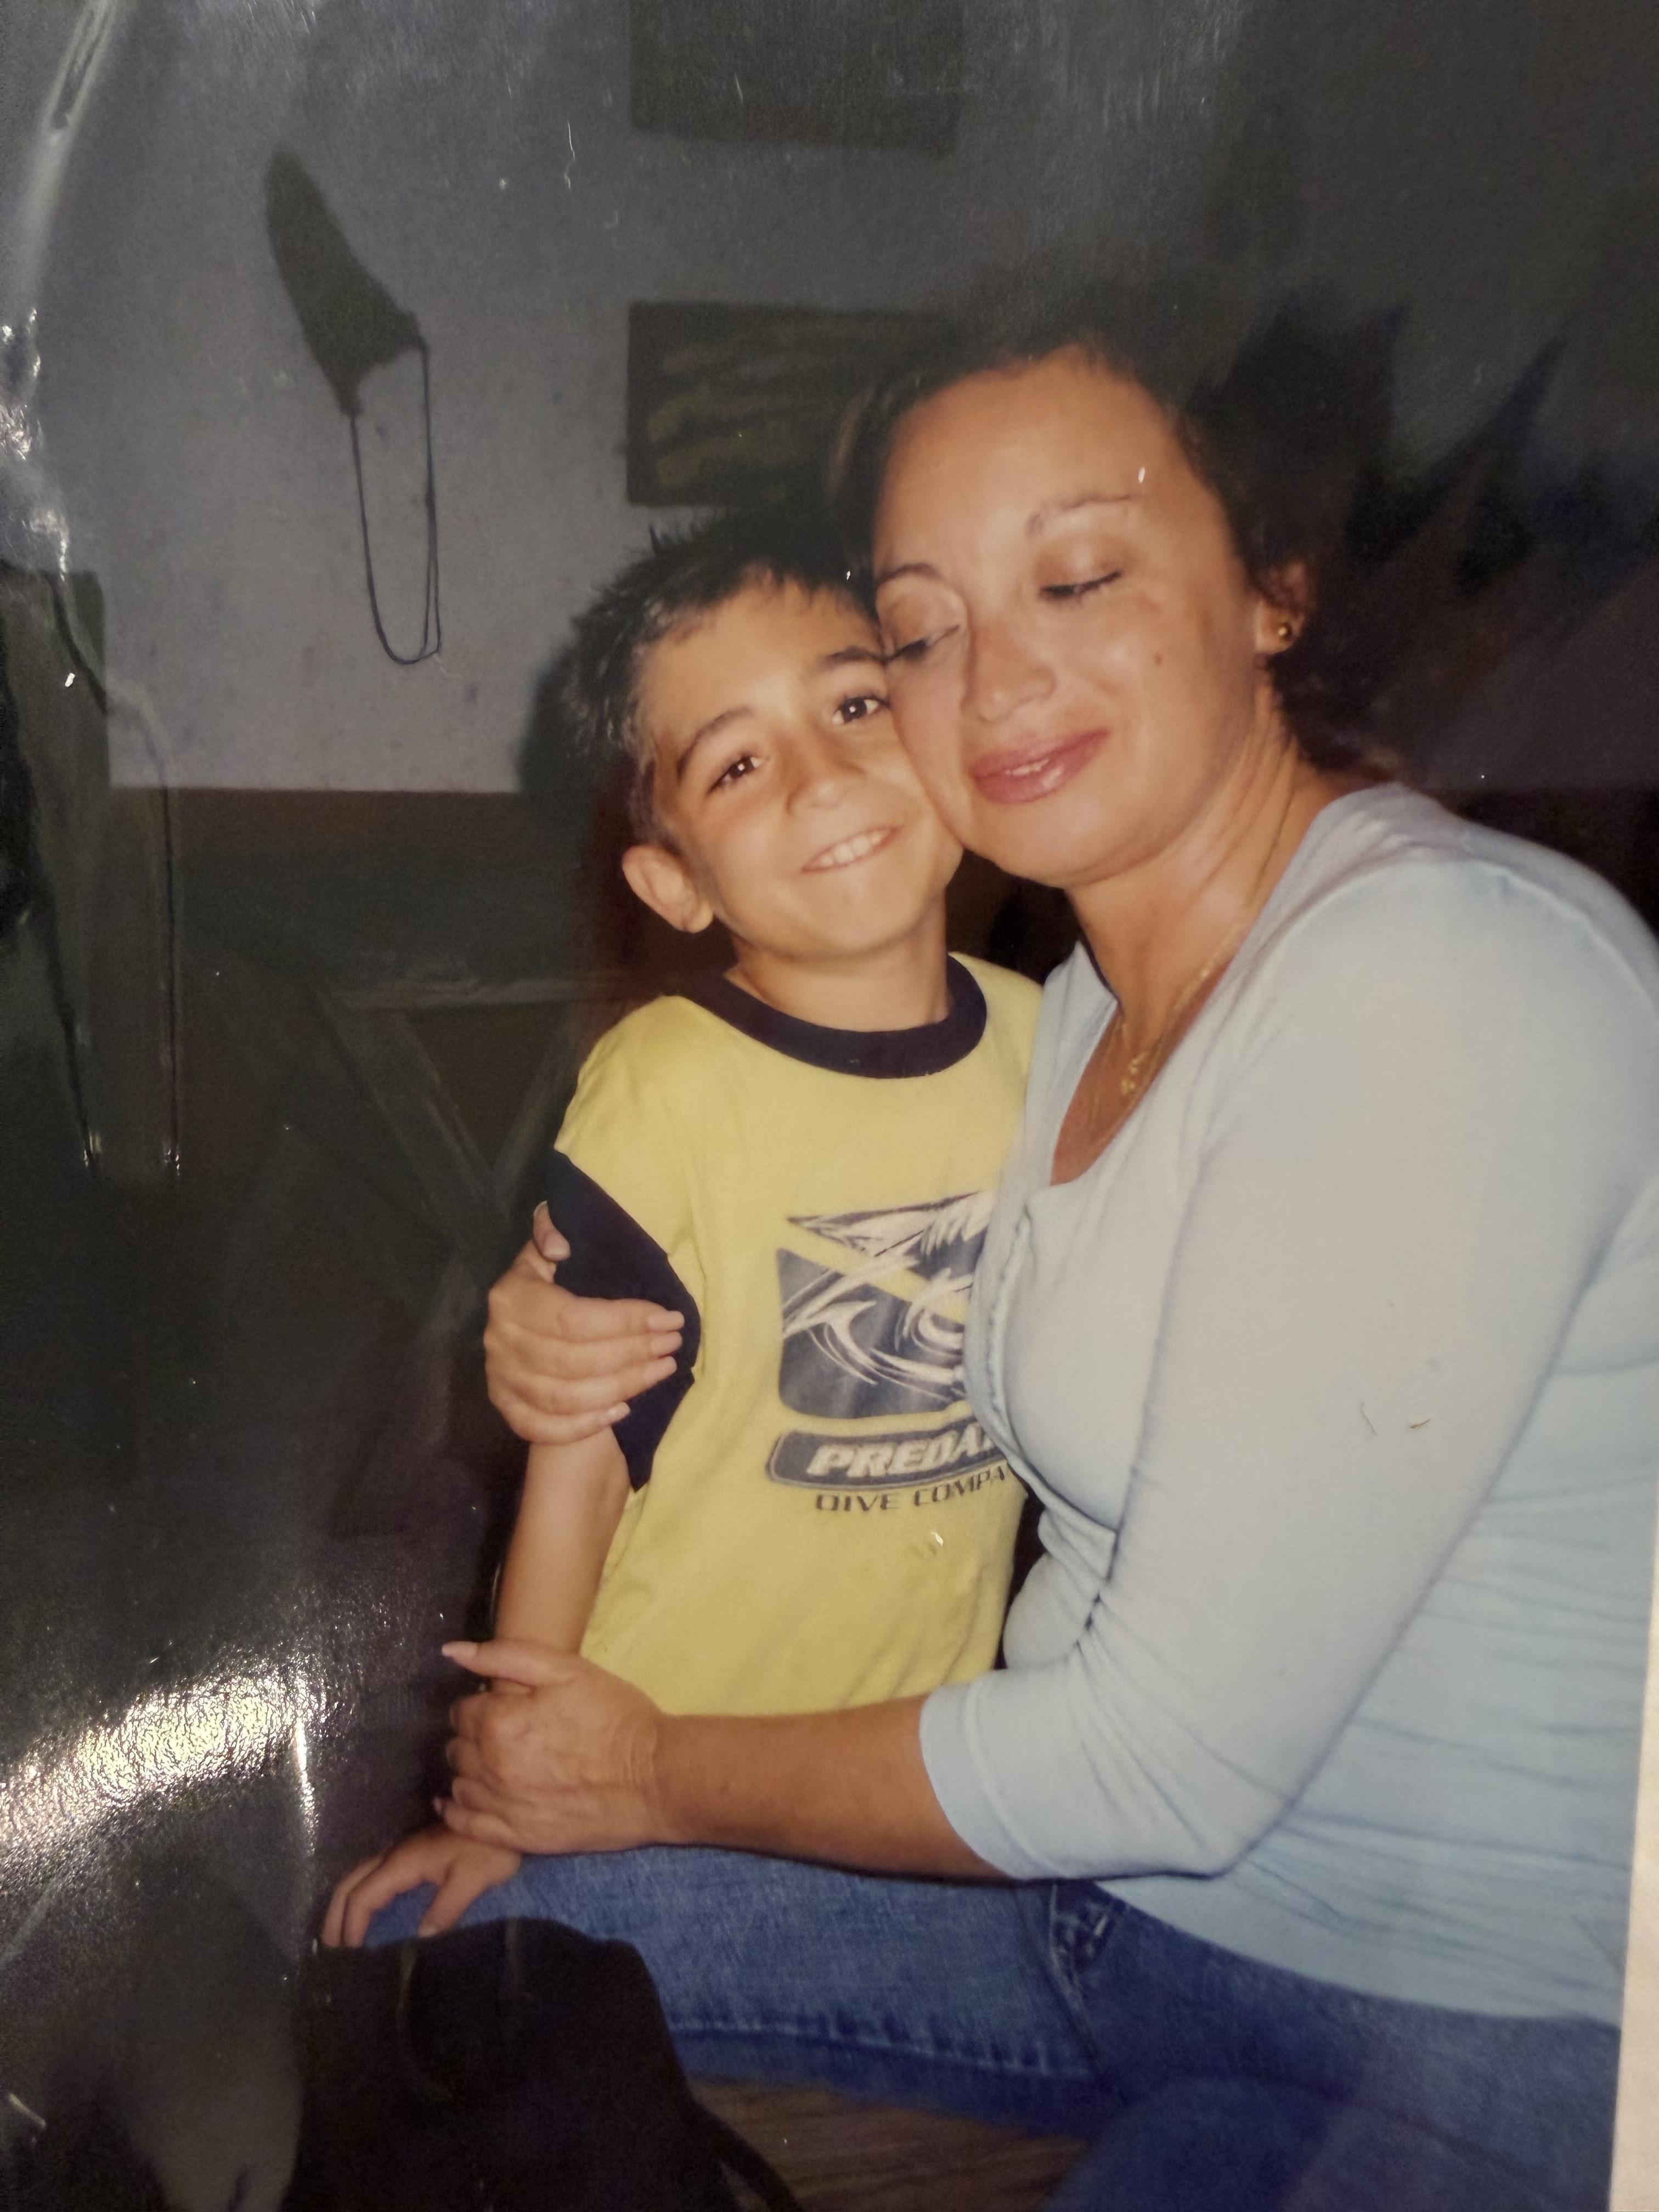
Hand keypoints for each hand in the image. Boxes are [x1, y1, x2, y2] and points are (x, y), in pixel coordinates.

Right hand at [321, 1824, 521, 1948]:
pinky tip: (368, 1913)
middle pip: (352, 1882)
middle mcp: (396, 1854)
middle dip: (336, 1913)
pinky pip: (376, 1876)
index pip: (363, 1896)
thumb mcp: (473, 1879)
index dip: (351, 1925)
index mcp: (404, 1861)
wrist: (505, 1813)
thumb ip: (446, 1908)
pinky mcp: (413, 1854)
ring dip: (346, 1903)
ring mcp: (403, 1852)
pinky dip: (363, 1895)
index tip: (347, 1953)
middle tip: (328, 1947)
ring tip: (341, 1934)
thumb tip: (420, 1937)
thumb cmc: (490, 1849)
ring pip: (361, 1876)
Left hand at [436, 1638, 668, 1855]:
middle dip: (472, 1737)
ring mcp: (503, 1806)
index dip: (480, 1706)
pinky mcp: (517, 1837)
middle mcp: (492, 1767)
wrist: (654, 1777)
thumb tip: (450, 1651)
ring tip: (493, 1765)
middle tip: (502, 1734)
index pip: (462, 1711)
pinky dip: (456, 1812)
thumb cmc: (614, 1715)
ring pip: (459, 1785)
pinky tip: (463, 1801)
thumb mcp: (566, 1669)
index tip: (501, 1707)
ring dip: (469, 1771)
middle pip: (457, 1749)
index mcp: (500, 1722)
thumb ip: (505, 1655)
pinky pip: (466, 1825)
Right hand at [483, 1204, 683, 1445]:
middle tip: (672, 1344)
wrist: (522, 1321)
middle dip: (632, 1353)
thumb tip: (561, 1245)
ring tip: (663, 1370)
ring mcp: (500, 1379)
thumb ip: (552, 1231)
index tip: (668, 1317)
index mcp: (512, 1297)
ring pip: (564, 1397)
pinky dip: (582, 1425)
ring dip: (622, 1387)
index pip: (573, 1318)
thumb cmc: (550, 1281)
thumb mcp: (548, 1249)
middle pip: (573, 1360)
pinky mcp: (505, 1408)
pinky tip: (622, 1411)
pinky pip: (541, 1427)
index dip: (625, 1321)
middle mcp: (500, 1340)